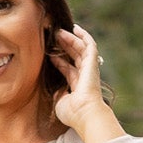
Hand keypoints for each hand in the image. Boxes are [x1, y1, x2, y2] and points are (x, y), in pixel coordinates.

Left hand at [50, 24, 124, 142]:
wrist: (84, 113)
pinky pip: (90, 45)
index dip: (58, 61)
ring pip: (80, 49)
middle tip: (53, 37)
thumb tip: (54, 88)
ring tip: (59, 31)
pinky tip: (76, 28)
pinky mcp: (93, 63)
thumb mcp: (59, 102)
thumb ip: (57, 93)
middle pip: (74, 57)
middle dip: (64, 46)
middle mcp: (84, 76)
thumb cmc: (72, 113)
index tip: (49, 54)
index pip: (68, 70)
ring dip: (70, 39)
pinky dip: (84, 36)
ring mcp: (89, 69)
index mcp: (77, 86)